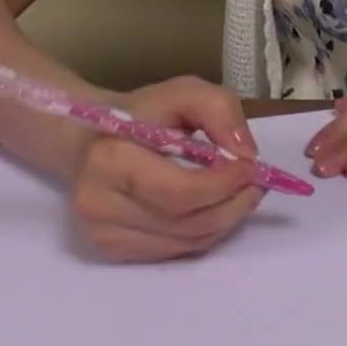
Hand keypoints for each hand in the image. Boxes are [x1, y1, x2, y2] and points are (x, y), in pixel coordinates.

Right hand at [69, 76, 265, 261]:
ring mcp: (103, 233)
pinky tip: (210, 210)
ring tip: (238, 195)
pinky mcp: (111, 250)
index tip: (253, 169)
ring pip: (185, 243)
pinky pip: (175, 251)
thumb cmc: (141, 114)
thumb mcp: (182, 93)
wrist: (90, 138)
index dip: (224, 186)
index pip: (179, 193)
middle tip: (256, 186)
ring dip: (224, 222)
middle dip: (232, 206)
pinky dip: (204, 234)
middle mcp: (99, 204)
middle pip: (187, 223)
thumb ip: (219, 111)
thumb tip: (246, 154)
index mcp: (110, 159)